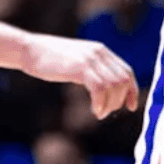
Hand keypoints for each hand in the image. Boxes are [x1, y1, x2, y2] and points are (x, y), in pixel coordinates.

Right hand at [23, 35, 139, 118]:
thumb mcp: (77, 62)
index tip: (131, 107)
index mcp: (101, 51)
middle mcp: (99, 53)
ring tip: (98, 113)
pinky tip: (94, 110)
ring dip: (109, 104)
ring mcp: (90, 58)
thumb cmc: (51, 60)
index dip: (132, 91)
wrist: (31, 50)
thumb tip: (104, 89)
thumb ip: (91, 71)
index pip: (127, 71)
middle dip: (119, 101)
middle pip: (123, 80)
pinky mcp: (80, 67)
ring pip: (113, 85)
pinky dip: (100, 102)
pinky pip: (100, 87)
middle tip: (105, 112)